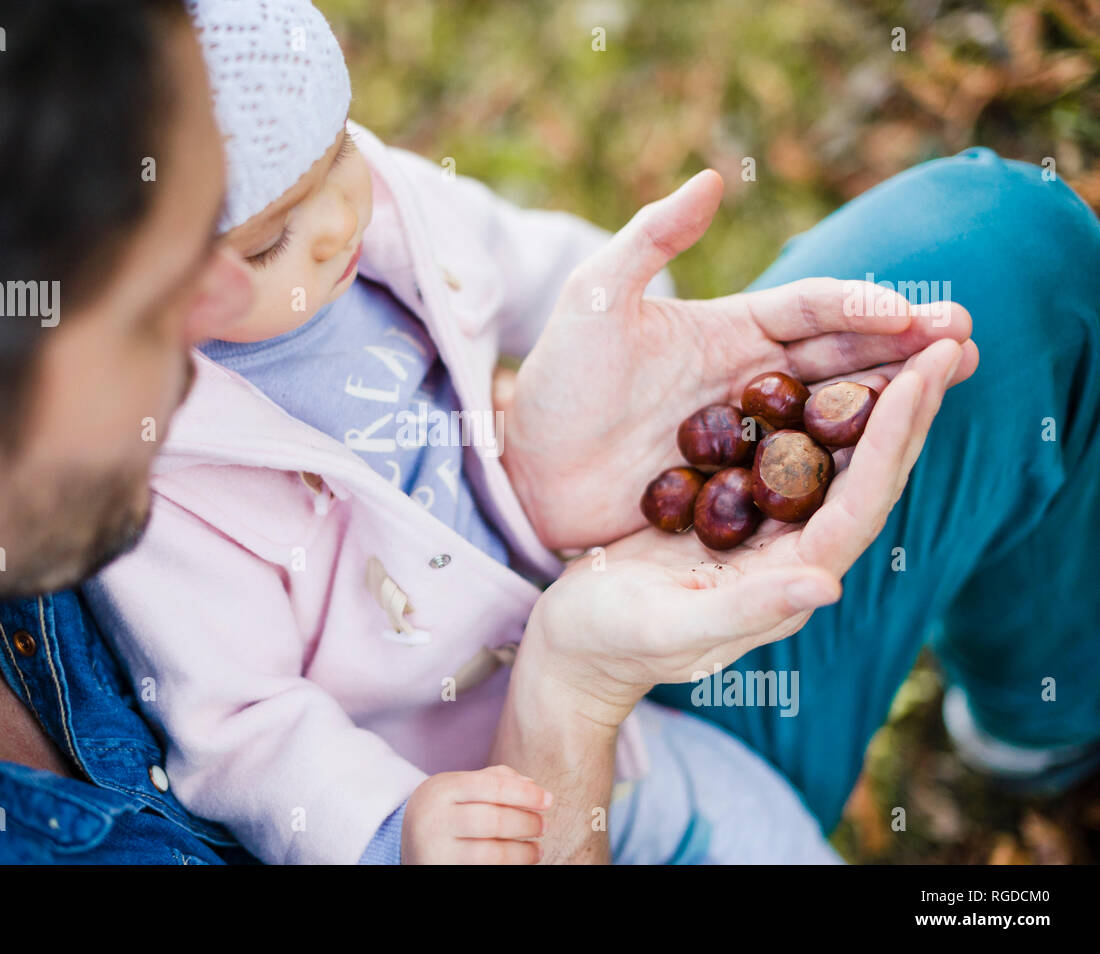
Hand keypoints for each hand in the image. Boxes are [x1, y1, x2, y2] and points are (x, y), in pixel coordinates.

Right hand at [401, 764, 551, 863]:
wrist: (406, 841)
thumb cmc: (445, 810)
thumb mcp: (459, 786)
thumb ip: (494, 779)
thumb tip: (532, 785)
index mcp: (443, 789)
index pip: (492, 786)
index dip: (525, 793)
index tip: (548, 800)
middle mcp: (435, 819)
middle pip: (493, 821)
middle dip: (526, 823)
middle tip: (544, 826)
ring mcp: (436, 851)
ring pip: (490, 855)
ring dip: (522, 853)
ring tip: (536, 850)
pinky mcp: (442, 871)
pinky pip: (484, 871)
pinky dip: (507, 867)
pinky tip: (518, 862)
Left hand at [499, 169, 978, 549]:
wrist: (522, 465)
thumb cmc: (557, 381)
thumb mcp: (594, 300)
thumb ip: (649, 240)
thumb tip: (713, 178)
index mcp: (729, 330)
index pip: (810, 310)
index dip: (860, 308)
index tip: (910, 313)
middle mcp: (750, 380)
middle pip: (840, 359)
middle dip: (902, 348)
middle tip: (966, 343)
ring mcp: (749, 438)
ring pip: (833, 416)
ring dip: (889, 403)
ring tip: (946, 389)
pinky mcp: (738, 491)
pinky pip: (802, 477)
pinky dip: (845, 469)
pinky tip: (885, 466)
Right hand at [516, 337, 964, 727]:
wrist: (575, 646)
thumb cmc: (613, 642)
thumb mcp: (671, 627)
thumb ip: (747, 609)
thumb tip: (827, 586)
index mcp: (790, 580)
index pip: (860, 502)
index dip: (893, 437)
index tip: (922, 372)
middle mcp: (796, 554)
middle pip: (868, 474)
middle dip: (909, 406)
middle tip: (945, 337)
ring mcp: (770, 532)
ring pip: (837, 458)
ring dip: (876, 399)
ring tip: (910, 340)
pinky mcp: (739, 513)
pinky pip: (791, 452)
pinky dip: (815, 407)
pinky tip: (823, 365)